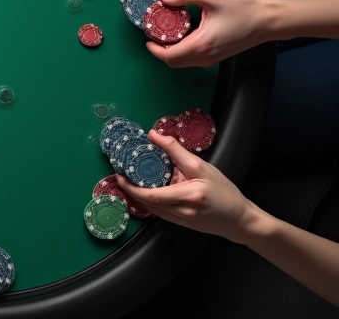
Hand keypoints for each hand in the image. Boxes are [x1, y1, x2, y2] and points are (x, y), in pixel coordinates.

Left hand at [118, 131, 264, 243]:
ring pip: (151, 209)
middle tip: (120, 176)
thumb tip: (153, 135)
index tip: (120, 175)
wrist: (238, 218)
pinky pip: (159, 213)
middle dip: (130, 190)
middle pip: (147, 203)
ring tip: (129, 182)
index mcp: (188, 196)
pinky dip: (149, 202)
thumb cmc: (223, 190)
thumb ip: (176, 150)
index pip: (152, 195)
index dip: (132, 187)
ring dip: (137, 196)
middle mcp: (182, 211)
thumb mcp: (201, 166)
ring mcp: (180, 220)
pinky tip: (145, 192)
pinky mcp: (180, 224)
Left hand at [145, 0, 272, 67]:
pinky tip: (184, 33)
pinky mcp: (218, 55)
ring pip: (184, 61)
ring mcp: (213, 58)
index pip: (169, 56)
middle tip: (155, 33)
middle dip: (160, 50)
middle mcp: (206, 56)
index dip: (154, 49)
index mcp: (201, 44)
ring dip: (171, 50)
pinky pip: (194, 58)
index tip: (147, 37)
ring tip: (167, 32)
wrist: (269, 20)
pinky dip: (183, 49)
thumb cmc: (245, 9)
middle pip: (174, 62)